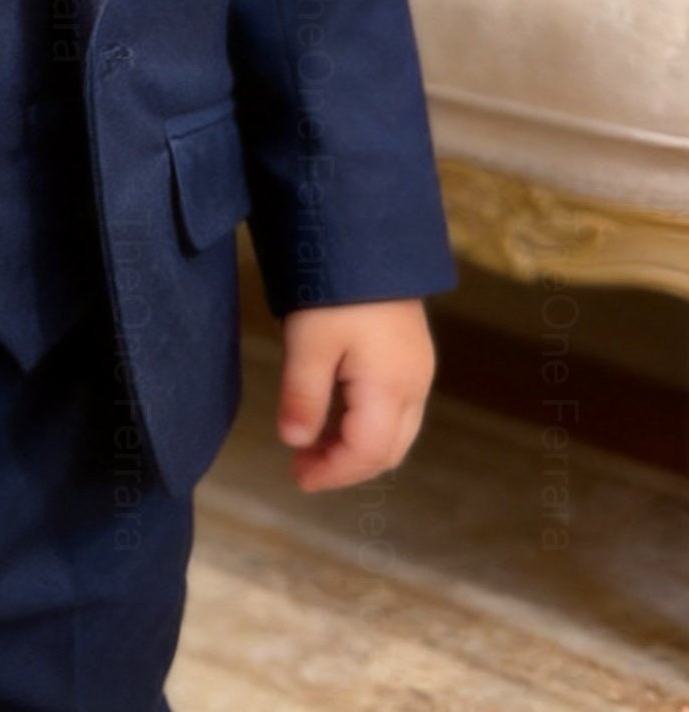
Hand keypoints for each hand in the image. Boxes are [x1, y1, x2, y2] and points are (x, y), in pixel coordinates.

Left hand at [275, 298, 436, 491]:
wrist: (368, 234)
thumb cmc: (336, 287)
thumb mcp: (308, 342)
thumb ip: (303, 397)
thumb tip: (294, 442)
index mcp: (391, 388)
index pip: (366, 453)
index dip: (332, 472)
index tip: (298, 477)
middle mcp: (414, 384)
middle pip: (387, 449)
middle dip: (346, 466)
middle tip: (303, 466)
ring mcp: (418, 368)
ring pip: (395, 430)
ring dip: (357, 446)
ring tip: (314, 443)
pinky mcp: (412, 353)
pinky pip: (396, 407)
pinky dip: (367, 423)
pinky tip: (336, 413)